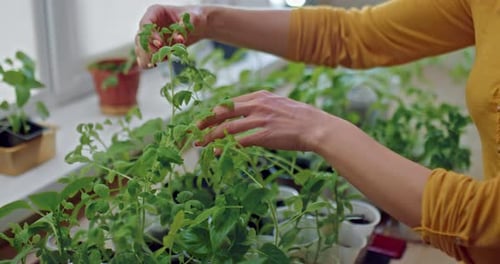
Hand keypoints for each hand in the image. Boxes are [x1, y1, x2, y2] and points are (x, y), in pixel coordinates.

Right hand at [135, 5, 206, 67]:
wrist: (197, 26)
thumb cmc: (194, 17)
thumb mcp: (194, 18)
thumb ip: (186, 26)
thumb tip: (179, 38)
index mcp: (155, 12)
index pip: (145, 24)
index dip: (150, 35)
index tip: (160, 44)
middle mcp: (149, 24)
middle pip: (140, 38)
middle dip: (148, 50)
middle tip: (160, 58)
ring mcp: (149, 36)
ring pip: (140, 49)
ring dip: (148, 58)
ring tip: (158, 62)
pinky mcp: (153, 46)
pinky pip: (144, 56)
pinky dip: (147, 62)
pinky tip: (154, 65)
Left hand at [197, 90, 334, 151]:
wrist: (317, 127)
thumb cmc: (302, 118)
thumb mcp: (280, 104)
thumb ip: (264, 107)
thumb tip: (251, 114)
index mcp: (261, 96)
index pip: (231, 103)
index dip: (215, 112)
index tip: (205, 119)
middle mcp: (258, 105)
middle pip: (224, 112)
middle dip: (207, 121)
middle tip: (194, 129)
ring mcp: (261, 119)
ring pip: (228, 128)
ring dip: (211, 137)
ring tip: (200, 144)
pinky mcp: (265, 134)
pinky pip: (240, 141)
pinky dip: (225, 147)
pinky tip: (217, 152)